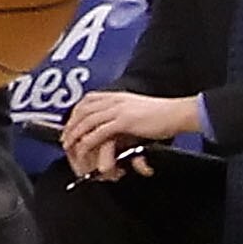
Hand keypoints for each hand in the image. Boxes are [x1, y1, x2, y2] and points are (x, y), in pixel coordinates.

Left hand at [61, 89, 198, 178]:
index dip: (75, 113)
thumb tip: (116, 126)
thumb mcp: (138, 110)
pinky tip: (84, 147)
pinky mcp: (124, 121)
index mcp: (118, 95)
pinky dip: (89, 140)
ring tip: (69, 145)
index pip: (88, 100)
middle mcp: (115, 100)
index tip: (69, 124)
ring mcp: (119, 109)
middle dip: (71, 124)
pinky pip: (100, 131)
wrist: (178, 113)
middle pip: (83, 110)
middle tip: (64, 138)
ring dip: (76, 133)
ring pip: (88, 120)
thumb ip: (124, 114)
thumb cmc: (163, 114)